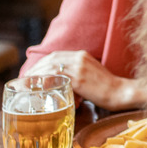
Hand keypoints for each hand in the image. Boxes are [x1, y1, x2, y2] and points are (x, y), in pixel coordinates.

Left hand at [24, 51, 146, 110]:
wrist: (121, 92)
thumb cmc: (108, 88)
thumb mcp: (92, 74)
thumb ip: (77, 74)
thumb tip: (62, 82)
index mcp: (82, 55)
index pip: (55, 55)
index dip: (41, 64)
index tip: (32, 73)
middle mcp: (79, 58)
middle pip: (50, 60)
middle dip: (35, 69)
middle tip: (24, 79)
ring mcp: (79, 68)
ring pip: (51, 68)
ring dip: (36, 76)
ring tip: (27, 85)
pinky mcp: (79, 79)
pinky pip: (57, 78)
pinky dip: (45, 83)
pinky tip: (38, 89)